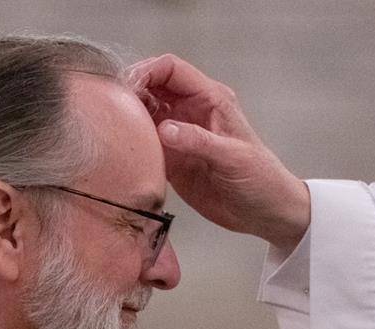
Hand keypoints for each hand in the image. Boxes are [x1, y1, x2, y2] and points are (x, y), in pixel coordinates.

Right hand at [128, 53, 310, 251]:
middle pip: (152, 88)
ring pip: (145, 114)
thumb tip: (164, 130)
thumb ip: (199, 141)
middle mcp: (191, 111)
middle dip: (131, 91)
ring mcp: (179, 135)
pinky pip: (145, 144)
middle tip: (110, 107)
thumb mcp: (233, 157)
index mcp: (210, 99)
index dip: (147, 71)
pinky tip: (118, 148)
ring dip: (128, 116)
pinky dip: (131, 143)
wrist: (265, 213)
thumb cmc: (260, 178)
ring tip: (109, 127)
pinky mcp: (171, 159)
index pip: (172, 70)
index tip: (127, 86)